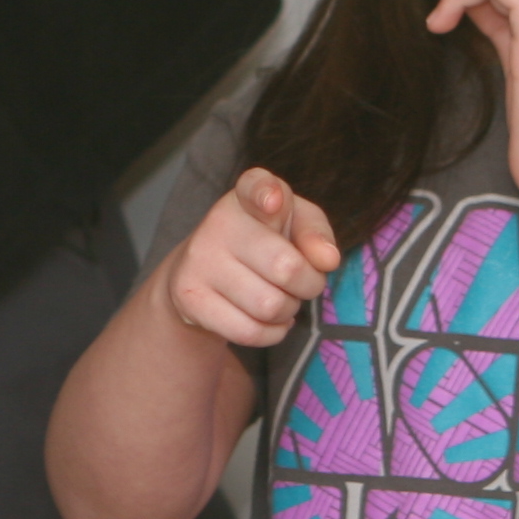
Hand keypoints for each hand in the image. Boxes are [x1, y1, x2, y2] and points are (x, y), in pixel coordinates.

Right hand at [159, 169, 338, 347]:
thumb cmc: (263, 243)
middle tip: (304, 283)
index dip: (267, 194)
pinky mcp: (190, 298)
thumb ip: (316, 233)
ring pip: (270, 306)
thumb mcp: (295, 224)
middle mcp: (219, 222)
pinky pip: (249, 331)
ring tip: (281, 299)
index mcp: (247, 196)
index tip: (274, 203)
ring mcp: (199, 261)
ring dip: (288, 311)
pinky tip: (267, 319)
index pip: (255, 186)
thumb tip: (328, 259)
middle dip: (309, 285)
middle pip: (287, 268)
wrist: (203, 272)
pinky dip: (271, 333)